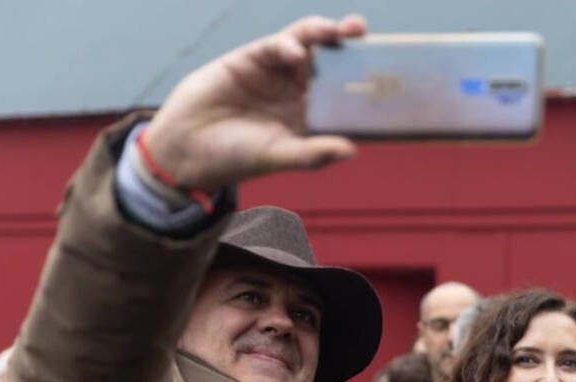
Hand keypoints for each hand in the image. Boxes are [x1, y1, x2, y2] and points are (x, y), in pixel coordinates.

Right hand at [143, 15, 366, 192]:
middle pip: (332, 60)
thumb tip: (351, 151)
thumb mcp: (279, 156)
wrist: (187, 149)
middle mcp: (298, 88)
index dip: (364, 79)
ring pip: (307, 43)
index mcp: (312, 112)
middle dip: (349, 44)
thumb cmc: (237, 157)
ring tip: (341, 29)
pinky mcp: (251, 58)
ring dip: (324, 32)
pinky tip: (296, 53)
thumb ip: (313, 153)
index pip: (345, 91)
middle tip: (364, 32)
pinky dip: (289, 45)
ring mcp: (276, 71)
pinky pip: (276, 44)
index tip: (387, 72)